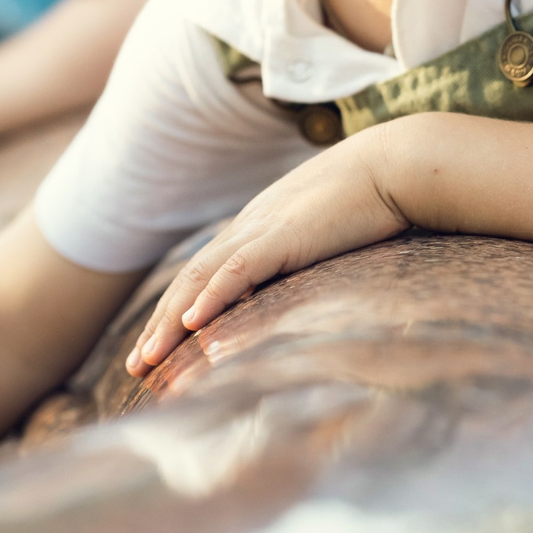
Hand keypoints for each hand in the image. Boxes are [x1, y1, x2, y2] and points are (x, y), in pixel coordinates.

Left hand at [125, 129, 411, 377]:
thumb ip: (301, 257)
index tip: (158, 349)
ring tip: (149, 358)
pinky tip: (193, 324)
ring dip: (171, 322)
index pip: (202, 277)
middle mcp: (248, 231)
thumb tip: (293, 290)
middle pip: (189, 283)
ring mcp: (262, 232)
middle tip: (136, 367)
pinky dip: (212, 296)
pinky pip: (239, 270)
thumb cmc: (370, 200)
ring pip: (201, 281)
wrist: (396, 165)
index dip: (176, 313)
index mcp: (255, 231)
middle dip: (160, 327)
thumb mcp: (323, 234)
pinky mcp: (285, 237)